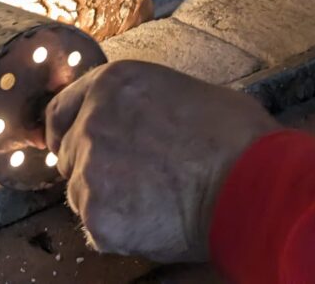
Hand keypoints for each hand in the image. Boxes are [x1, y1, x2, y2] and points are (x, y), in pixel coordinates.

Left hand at [45, 60, 278, 262]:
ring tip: (154, 200)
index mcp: (113, 84)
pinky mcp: (98, 216)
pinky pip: (98, 227)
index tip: (73, 146)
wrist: (253, 183)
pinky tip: (156, 220)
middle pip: (71, 155)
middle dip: (95, 169)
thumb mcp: (184, 92)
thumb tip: (138, 121)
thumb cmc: (235, 136)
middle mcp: (92, 121)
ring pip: (81, 194)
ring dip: (107, 200)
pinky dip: (121, 230)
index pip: (61, 110)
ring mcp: (91, 171)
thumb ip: (142, 104)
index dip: (68, 132)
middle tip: (134, 181)